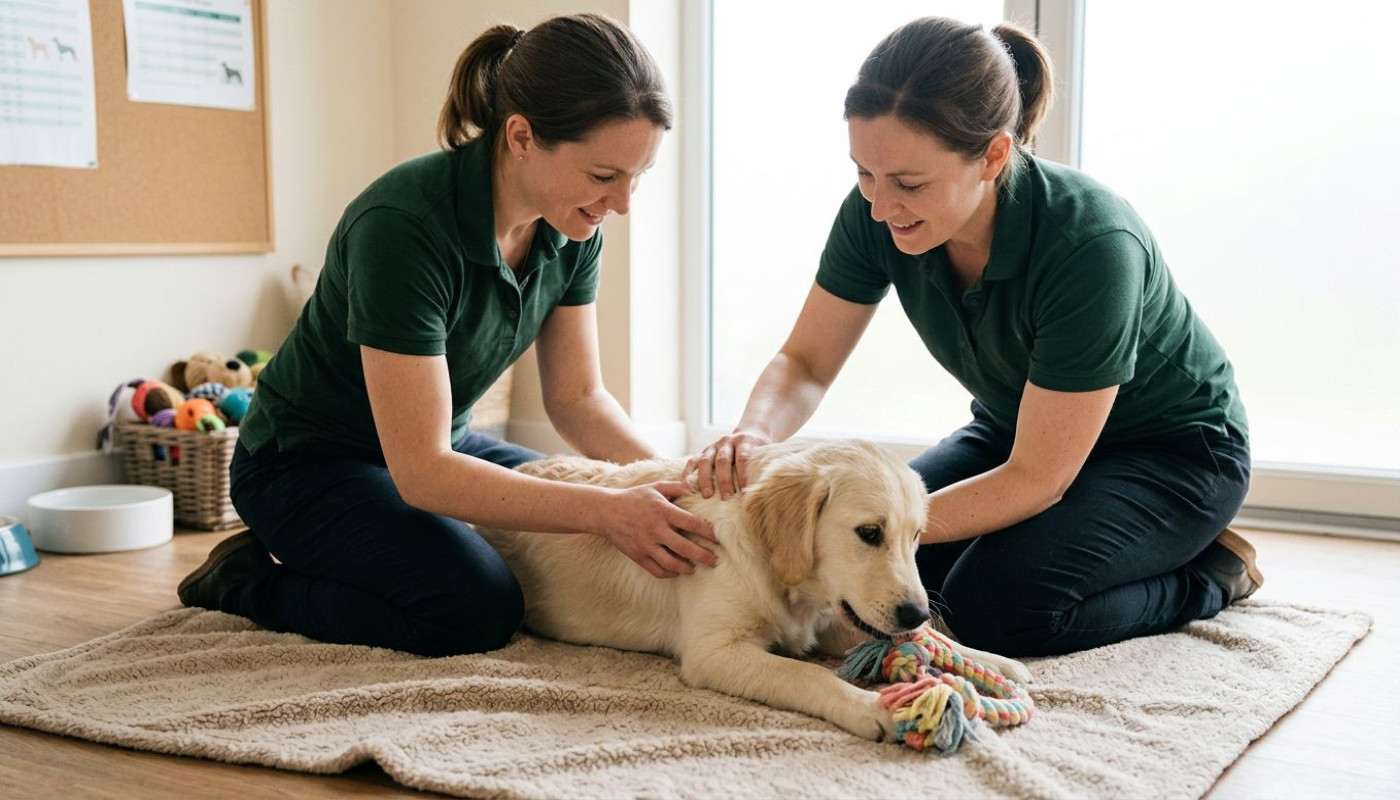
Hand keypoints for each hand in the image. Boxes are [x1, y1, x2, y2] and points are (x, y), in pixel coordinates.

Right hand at [597, 481, 718, 578]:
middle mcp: (656, 530)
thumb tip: (696, 487)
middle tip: (715, 560)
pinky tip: (676, 571)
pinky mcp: (637, 555)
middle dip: (703, 556)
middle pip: (685, 548)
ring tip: (695, 568)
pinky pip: (656, 570)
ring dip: (686, 568)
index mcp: (663, 511)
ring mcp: (646, 545)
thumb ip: (676, 487)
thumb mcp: (655, 487)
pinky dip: (669, 574)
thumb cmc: (633, 498)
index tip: (719, 537)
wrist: (605, 512)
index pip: (691, 523)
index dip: (708, 532)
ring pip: (671, 564)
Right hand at [682, 431, 770, 499]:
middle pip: (723, 460)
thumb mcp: (763, 456)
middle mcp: (727, 442)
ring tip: (707, 495)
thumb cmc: (759, 451)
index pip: (743, 458)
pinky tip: (685, 486)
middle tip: (727, 498)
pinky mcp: (703, 451)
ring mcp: (713, 446)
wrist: (750, 433)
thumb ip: (760, 469)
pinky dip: (688, 473)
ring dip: (706, 479)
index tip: (744, 492)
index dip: (742, 474)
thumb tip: (762, 494)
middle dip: (724, 480)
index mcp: (744, 441)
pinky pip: (692, 461)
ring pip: (706, 460)